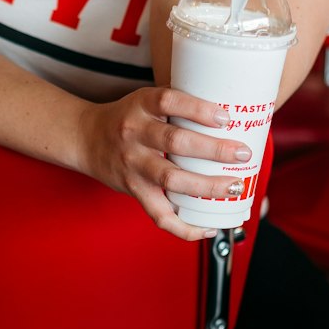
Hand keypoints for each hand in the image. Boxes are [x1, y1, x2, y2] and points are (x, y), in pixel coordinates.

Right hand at [77, 86, 252, 241]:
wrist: (86, 138)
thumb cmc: (127, 119)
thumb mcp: (146, 101)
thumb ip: (178, 106)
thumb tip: (232, 115)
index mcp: (141, 105)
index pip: (169, 101)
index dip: (198, 110)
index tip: (225, 118)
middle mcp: (135, 133)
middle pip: (176, 142)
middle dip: (214, 150)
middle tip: (242, 153)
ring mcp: (133, 164)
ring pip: (171, 179)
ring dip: (206, 186)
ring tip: (233, 186)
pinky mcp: (134, 190)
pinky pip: (159, 214)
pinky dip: (184, 226)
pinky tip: (206, 227)